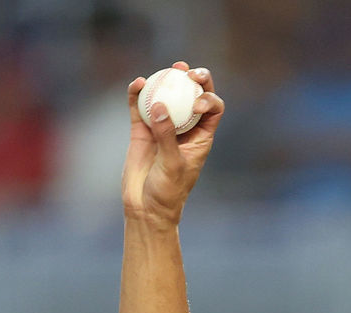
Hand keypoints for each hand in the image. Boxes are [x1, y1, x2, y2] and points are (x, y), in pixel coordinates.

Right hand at [121, 61, 224, 226]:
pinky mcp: (141, 130)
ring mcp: (162, 127)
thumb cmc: (167, 191)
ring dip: (168, 80)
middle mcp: (184, 128)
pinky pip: (139, 106)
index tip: (197, 104)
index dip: (209, 99)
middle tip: (186, 71)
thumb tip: (159, 106)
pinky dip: (138, 94)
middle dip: (195, 80)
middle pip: (193, 96)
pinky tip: (137, 83)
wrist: (145, 206)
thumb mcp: (172, 165)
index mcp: (202, 136)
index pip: (213, 110)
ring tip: (168, 69)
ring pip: (167, 96)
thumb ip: (167, 136)